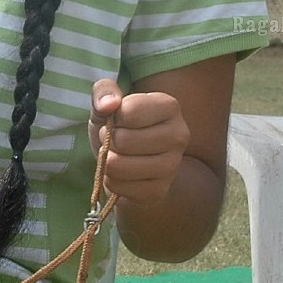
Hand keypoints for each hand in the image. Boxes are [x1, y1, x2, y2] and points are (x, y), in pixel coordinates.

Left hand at [88, 79, 190, 211]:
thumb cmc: (121, 129)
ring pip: (118, 165)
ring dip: (107, 162)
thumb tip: (109, 105)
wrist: (134, 166)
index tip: (118, 121)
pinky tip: (122, 175)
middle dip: (108, 142)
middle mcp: (179, 135)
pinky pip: (118, 186)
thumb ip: (103, 92)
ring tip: (117, 157)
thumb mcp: (107, 105)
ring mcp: (172, 165)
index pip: (128, 111)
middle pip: (123, 140)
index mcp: (169, 106)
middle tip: (115, 142)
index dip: (112, 117)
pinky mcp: (160, 190)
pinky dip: (111, 181)